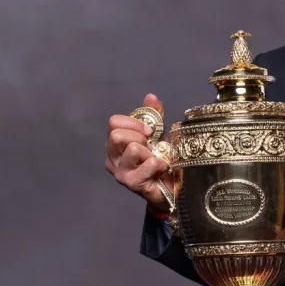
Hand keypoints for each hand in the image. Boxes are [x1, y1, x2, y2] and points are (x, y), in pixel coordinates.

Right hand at [105, 93, 171, 213]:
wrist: (172, 188)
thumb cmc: (161, 160)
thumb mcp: (157, 135)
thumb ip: (153, 116)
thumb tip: (151, 97)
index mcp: (115, 144)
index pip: (114, 122)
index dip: (134, 122)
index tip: (149, 131)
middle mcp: (112, 158)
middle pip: (117, 135)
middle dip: (140, 136)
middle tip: (150, 146)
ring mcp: (120, 173)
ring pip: (132, 148)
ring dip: (150, 152)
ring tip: (155, 159)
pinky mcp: (132, 184)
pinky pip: (148, 163)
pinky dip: (160, 163)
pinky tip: (162, 169)